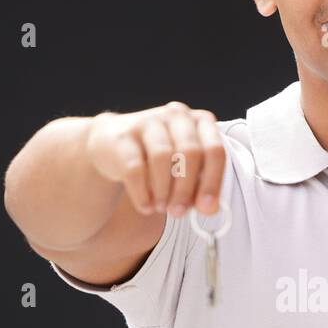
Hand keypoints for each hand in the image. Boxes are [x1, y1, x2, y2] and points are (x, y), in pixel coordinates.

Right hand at [85, 101, 225, 217]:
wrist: (113, 144)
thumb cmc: (161, 161)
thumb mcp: (186, 171)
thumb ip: (201, 188)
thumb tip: (210, 209)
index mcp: (201, 122)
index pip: (214, 150)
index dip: (212, 181)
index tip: (206, 208)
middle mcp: (177, 115)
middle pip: (189, 152)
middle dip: (186, 188)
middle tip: (179, 212)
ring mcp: (149, 121)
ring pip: (162, 157)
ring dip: (163, 190)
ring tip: (161, 208)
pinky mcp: (123, 136)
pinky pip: (135, 167)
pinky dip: (142, 192)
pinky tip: (145, 206)